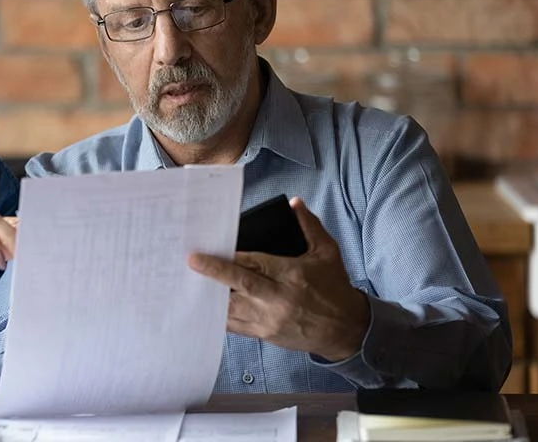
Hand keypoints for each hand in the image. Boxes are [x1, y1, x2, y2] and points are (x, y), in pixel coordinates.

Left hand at [188, 197, 369, 360]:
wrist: (346, 330)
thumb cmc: (335, 288)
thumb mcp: (327, 253)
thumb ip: (309, 227)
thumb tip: (295, 203)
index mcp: (291, 275)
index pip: (255, 263)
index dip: (231, 256)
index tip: (210, 248)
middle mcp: (278, 299)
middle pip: (239, 285)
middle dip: (214, 272)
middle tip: (191, 261)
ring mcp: (269, 320)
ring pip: (231, 308)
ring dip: (211, 295)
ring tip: (191, 282)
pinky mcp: (264, 335)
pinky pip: (235, 326)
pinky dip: (219, 316)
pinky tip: (205, 305)